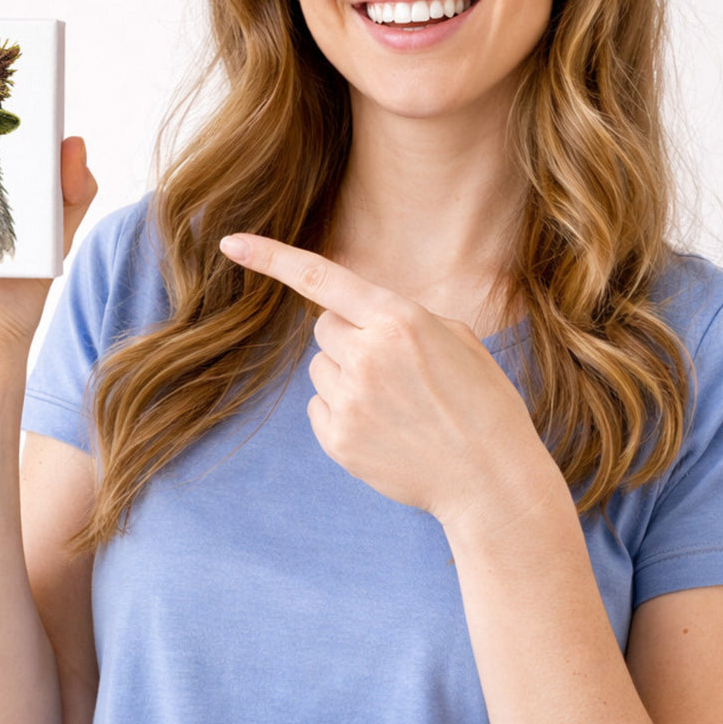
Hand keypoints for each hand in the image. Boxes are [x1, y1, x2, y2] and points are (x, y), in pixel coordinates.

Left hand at [219, 232, 551, 530]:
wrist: (491, 481)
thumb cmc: (481, 402)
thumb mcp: (455, 338)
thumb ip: (399, 317)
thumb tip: (357, 316)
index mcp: (399, 319)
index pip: (322, 278)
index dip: (271, 258)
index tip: (230, 243)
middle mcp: (367, 354)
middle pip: (325, 327)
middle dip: (350, 338)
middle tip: (395, 368)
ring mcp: (349, 400)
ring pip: (321, 368)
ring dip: (347, 376)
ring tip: (397, 404)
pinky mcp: (338, 439)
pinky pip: (319, 407)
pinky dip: (342, 413)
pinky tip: (384, 429)